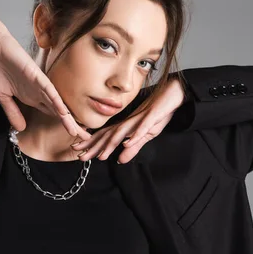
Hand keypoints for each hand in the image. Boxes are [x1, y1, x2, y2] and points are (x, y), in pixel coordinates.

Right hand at [0, 22, 91, 140]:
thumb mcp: (3, 97)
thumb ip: (12, 112)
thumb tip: (20, 129)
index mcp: (33, 98)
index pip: (53, 115)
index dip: (63, 126)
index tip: (76, 138)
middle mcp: (40, 92)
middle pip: (59, 112)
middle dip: (72, 125)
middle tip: (86, 138)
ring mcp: (39, 84)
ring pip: (57, 103)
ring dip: (67, 117)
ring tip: (78, 130)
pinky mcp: (35, 74)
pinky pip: (48, 89)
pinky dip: (56, 100)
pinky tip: (63, 111)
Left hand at [70, 77, 185, 163]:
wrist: (173, 93)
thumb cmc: (159, 113)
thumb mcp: (146, 134)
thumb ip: (133, 148)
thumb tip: (119, 160)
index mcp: (126, 127)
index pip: (106, 137)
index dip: (93, 146)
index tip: (79, 154)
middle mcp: (129, 122)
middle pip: (109, 135)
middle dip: (94, 146)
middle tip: (79, 156)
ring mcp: (140, 118)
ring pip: (123, 131)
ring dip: (111, 143)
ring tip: (102, 154)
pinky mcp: (153, 115)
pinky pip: (143, 126)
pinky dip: (135, 135)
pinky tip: (128, 143)